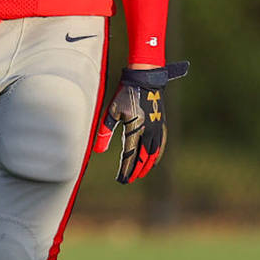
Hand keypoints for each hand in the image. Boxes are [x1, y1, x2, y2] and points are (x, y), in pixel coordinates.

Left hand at [94, 62, 189, 183]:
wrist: (145, 80)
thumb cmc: (125, 94)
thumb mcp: (112, 112)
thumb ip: (105, 132)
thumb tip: (99, 150)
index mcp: (135, 128)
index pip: (130, 155)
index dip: (125, 169)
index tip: (121, 179)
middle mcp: (148, 131)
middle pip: (143, 158)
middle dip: (135, 170)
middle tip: (128, 179)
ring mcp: (157, 128)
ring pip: (154, 153)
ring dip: (147, 166)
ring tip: (140, 174)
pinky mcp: (161, 124)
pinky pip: (161, 145)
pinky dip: (156, 156)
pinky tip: (153, 160)